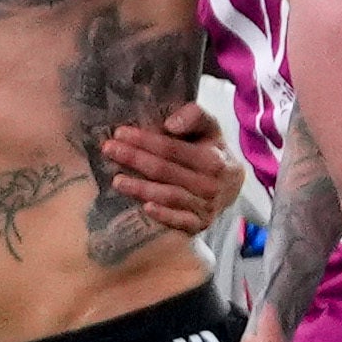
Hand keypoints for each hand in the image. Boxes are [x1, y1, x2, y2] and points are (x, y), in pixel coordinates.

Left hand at [97, 103, 244, 238]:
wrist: (232, 186)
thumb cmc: (212, 152)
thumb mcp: (210, 129)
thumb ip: (194, 117)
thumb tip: (170, 125)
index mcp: (214, 158)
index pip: (173, 148)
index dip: (146, 140)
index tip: (120, 133)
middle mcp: (212, 184)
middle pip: (166, 170)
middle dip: (135, 159)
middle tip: (109, 150)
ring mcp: (207, 206)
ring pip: (170, 195)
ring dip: (141, 188)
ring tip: (116, 180)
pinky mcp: (201, 224)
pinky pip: (180, 221)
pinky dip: (163, 215)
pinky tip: (145, 207)